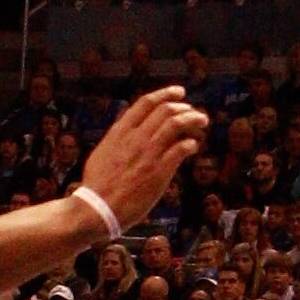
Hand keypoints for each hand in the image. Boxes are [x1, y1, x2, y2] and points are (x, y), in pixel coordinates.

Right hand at [79, 88, 207, 231]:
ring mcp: (148, 153)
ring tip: (202, 122)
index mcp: (120, 131)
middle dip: (184, 107)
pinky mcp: (159, 171)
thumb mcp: (103, 151)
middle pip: (166, 110)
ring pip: (176, 125)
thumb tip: (128, 127)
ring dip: (193, 120)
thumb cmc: (98, 184)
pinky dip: (190, 144)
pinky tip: (193, 146)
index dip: (165, 94)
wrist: (97, 208)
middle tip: (194, 111)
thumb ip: (118, 137)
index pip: (146, 103)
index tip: (179, 92)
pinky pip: (181, 149)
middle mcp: (135, 138)